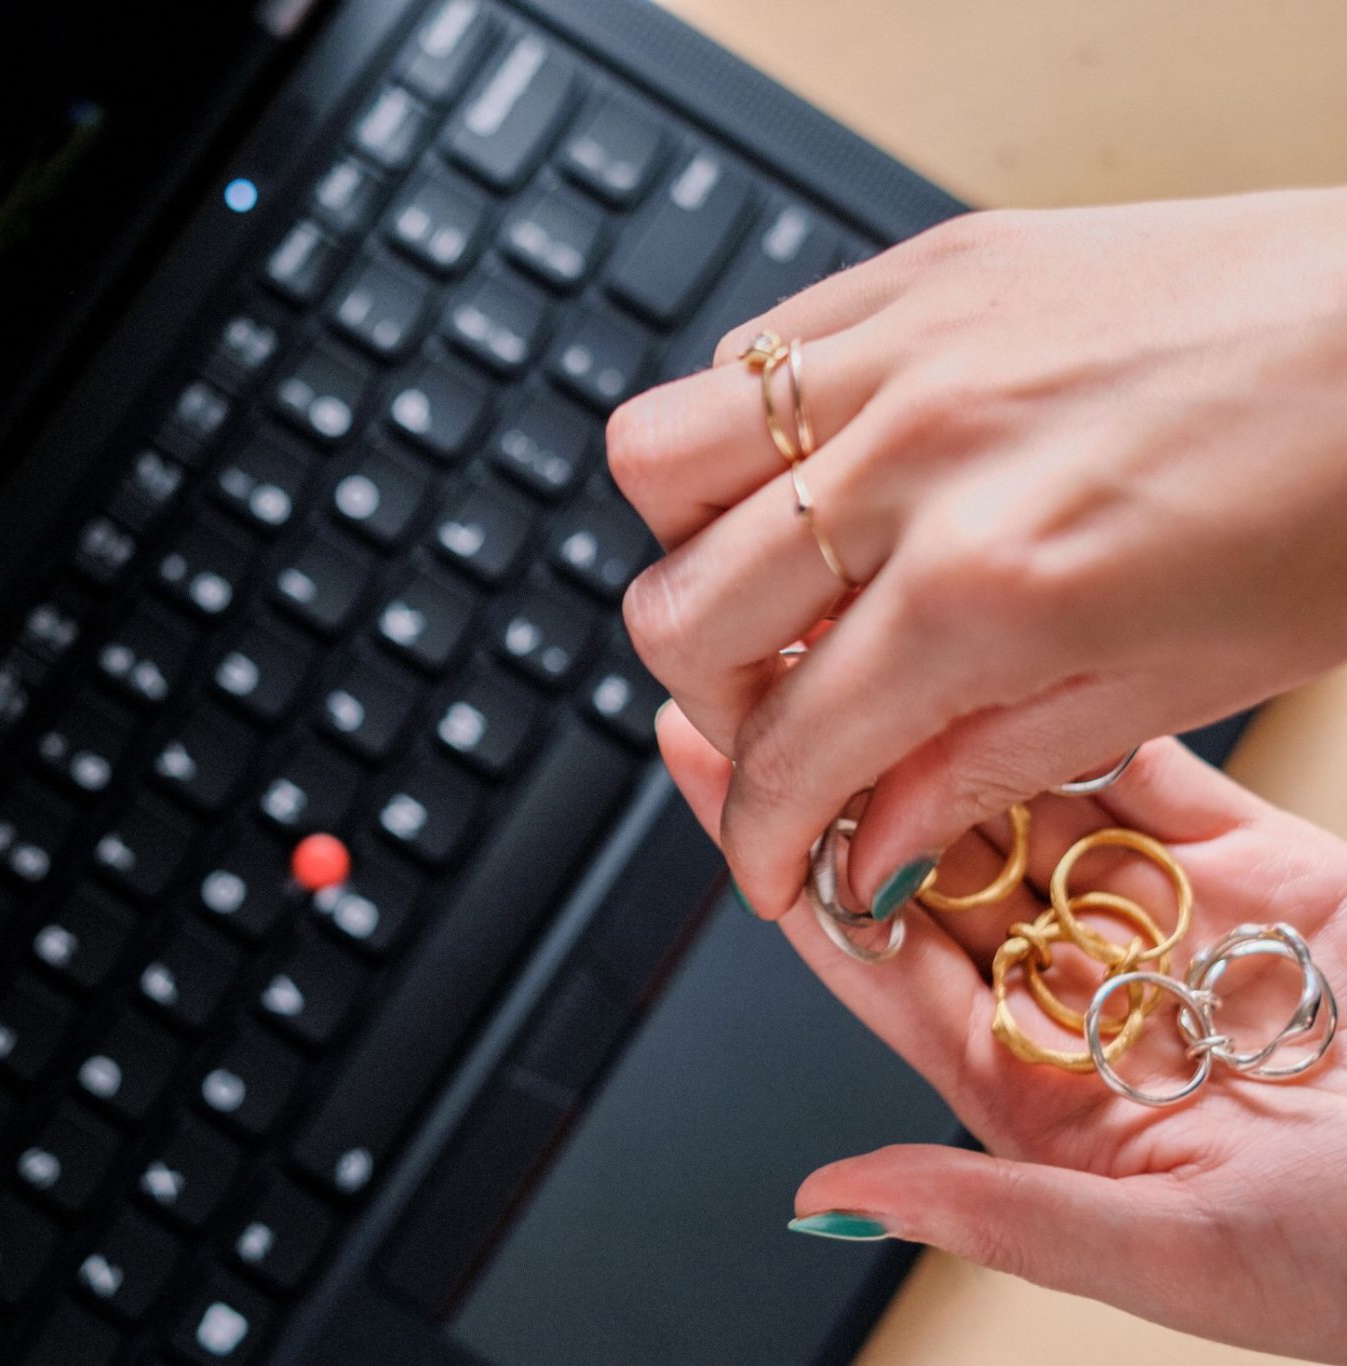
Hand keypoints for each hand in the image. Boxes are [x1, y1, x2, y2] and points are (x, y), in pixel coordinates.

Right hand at [609, 189, 1346, 918]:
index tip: (774, 853)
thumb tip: (871, 830)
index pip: (791, 744)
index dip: (763, 830)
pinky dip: (750, 435)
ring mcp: (912, 344)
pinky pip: (747, 350)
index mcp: (995, 585)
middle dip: (713, 704)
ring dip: (692, 548)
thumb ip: (984, 758)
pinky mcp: (927, 267)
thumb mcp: (1185, 681)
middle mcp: (922, 453)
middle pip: (678, 611)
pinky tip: (831, 480)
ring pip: (656, 459)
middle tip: (789, 722)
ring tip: (781, 587)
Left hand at [659, 710, 1346, 1362]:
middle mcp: (1102, 1009)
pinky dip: (1094, 723)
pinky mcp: (1282, 877)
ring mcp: (1187, 934)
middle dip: (847, 772)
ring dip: (945, 731)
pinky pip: (1164, 785)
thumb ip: (1000, 1209)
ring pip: (1034, 813)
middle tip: (763, 672)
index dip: (793, 865)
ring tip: (857, 641)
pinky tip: (1018, 658)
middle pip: (937, 870)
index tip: (713, 774)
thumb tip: (832, 1190)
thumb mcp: (1183, 1254)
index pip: (883, 963)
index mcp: (1049, 1104)